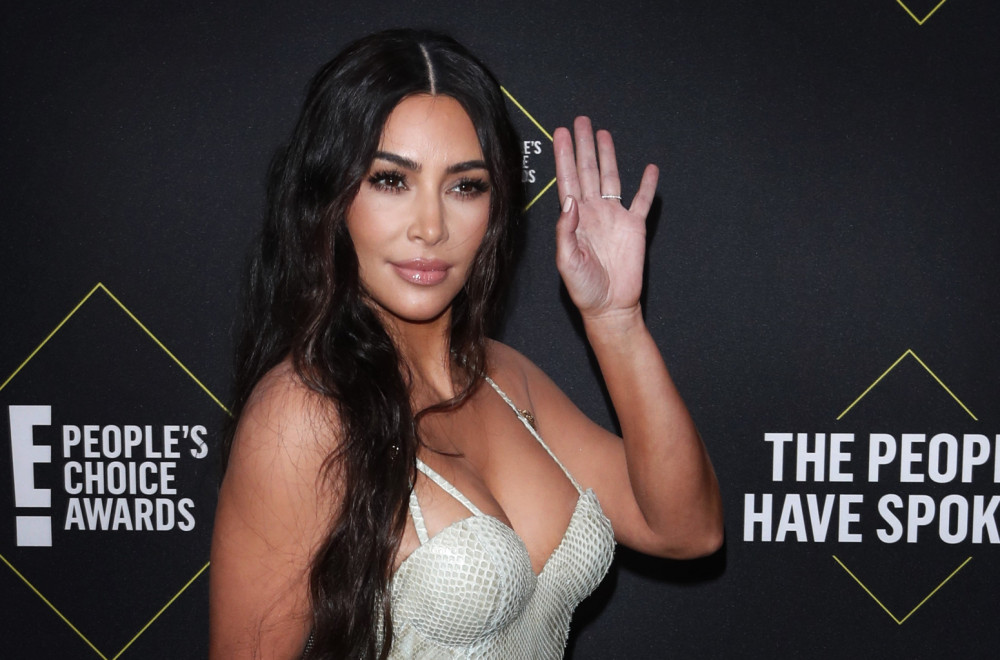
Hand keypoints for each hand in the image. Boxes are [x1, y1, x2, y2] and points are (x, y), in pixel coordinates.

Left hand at [553, 116, 658, 320]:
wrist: (609, 306)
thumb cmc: (584, 288)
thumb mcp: (566, 261)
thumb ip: (566, 231)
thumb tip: (570, 201)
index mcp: (575, 219)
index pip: (567, 180)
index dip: (564, 156)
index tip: (560, 133)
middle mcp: (593, 212)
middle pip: (588, 171)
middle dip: (583, 146)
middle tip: (580, 122)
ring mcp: (614, 217)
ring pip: (611, 178)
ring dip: (607, 156)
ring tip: (603, 134)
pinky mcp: (635, 226)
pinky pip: (643, 201)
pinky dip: (648, 185)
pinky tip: (649, 169)